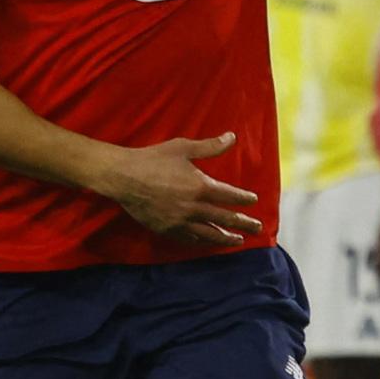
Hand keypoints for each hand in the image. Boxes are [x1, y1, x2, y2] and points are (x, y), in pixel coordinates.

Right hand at [103, 133, 258, 244]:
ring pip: (209, 233)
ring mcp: (179, 221)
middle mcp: (193, 207)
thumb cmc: (153, 159)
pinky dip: (202, 241)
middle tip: (258, 228)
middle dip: (244, 223)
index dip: (244, 199)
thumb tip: (232, 137)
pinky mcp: (166, 229)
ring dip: (226, 238)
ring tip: (238, 241)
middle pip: (225, 218)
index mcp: (200, 187)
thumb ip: (210, 146)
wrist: (122, 177)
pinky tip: (209, 241)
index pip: (230, 196)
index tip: (253, 200)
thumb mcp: (183, 148)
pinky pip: (189, 239)